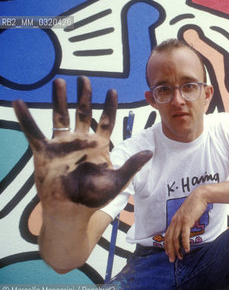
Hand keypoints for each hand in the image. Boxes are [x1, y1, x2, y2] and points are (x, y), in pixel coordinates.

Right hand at [13, 76, 152, 215]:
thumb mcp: (118, 180)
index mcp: (99, 145)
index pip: (106, 120)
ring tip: (59, 81)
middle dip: (83, 95)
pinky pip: (33, 131)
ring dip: (59, 99)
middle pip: (82, 112)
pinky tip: (18, 103)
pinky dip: (26, 118)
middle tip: (84, 79)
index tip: (112, 91)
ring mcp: (62, 144)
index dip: (110, 106)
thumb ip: (132, 164)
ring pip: (60, 115)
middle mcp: (81, 141)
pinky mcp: (44, 151)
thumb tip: (150, 152)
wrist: (73, 210)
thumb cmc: (95, 197)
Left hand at [164, 187, 208, 261]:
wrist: (199, 197)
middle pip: (169, 239)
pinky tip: (187, 250)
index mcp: (174, 221)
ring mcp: (180, 221)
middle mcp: (174, 222)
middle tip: (172, 260)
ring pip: (175, 239)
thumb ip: (184, 223)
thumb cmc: (194, 206)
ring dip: (176, 250)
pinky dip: (185, 243)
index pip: (167, 236)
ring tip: (179, 257)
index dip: (167, 246)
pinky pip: (184, 235)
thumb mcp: (187, 216)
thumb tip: (185, 232)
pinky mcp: (187, 221)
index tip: (168, 254)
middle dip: (170, 251)